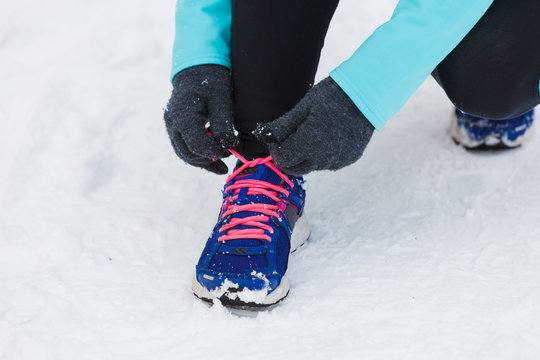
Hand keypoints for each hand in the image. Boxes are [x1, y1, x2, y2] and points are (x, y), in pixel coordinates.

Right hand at [164, 65, 237, 173]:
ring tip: (222, 166)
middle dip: (209, 159)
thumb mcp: (221, 99)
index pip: (196, 144)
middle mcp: (173, 123)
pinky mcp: (177, 129)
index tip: (230, 151)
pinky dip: (199, 156)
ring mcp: (172, 127)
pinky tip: (215, 162)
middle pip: (188, 153)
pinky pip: (185, 148)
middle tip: (229, 157)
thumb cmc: (211, 81)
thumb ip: (223, 123)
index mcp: (183, 116)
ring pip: (185, 154)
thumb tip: (228, 146)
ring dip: (204, 162)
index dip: (214, 151)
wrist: (198, 68)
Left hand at [254, 77, 374, 175]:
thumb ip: (282, 126)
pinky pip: (328, 163)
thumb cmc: (331, 96)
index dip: (276, 149)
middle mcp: (323, 158)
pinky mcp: (349, 159)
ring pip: (312, 166)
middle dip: (288, 156)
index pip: (282, 159)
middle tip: (289, 138)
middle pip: (296, 168)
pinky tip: (326, 137)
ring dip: (305, 156)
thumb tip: (263, 135)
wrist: (367, 95)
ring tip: (310, 132)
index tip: (277, 137)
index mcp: (309, 144)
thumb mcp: (303, 107)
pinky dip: (322, 155)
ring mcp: (338, 161)